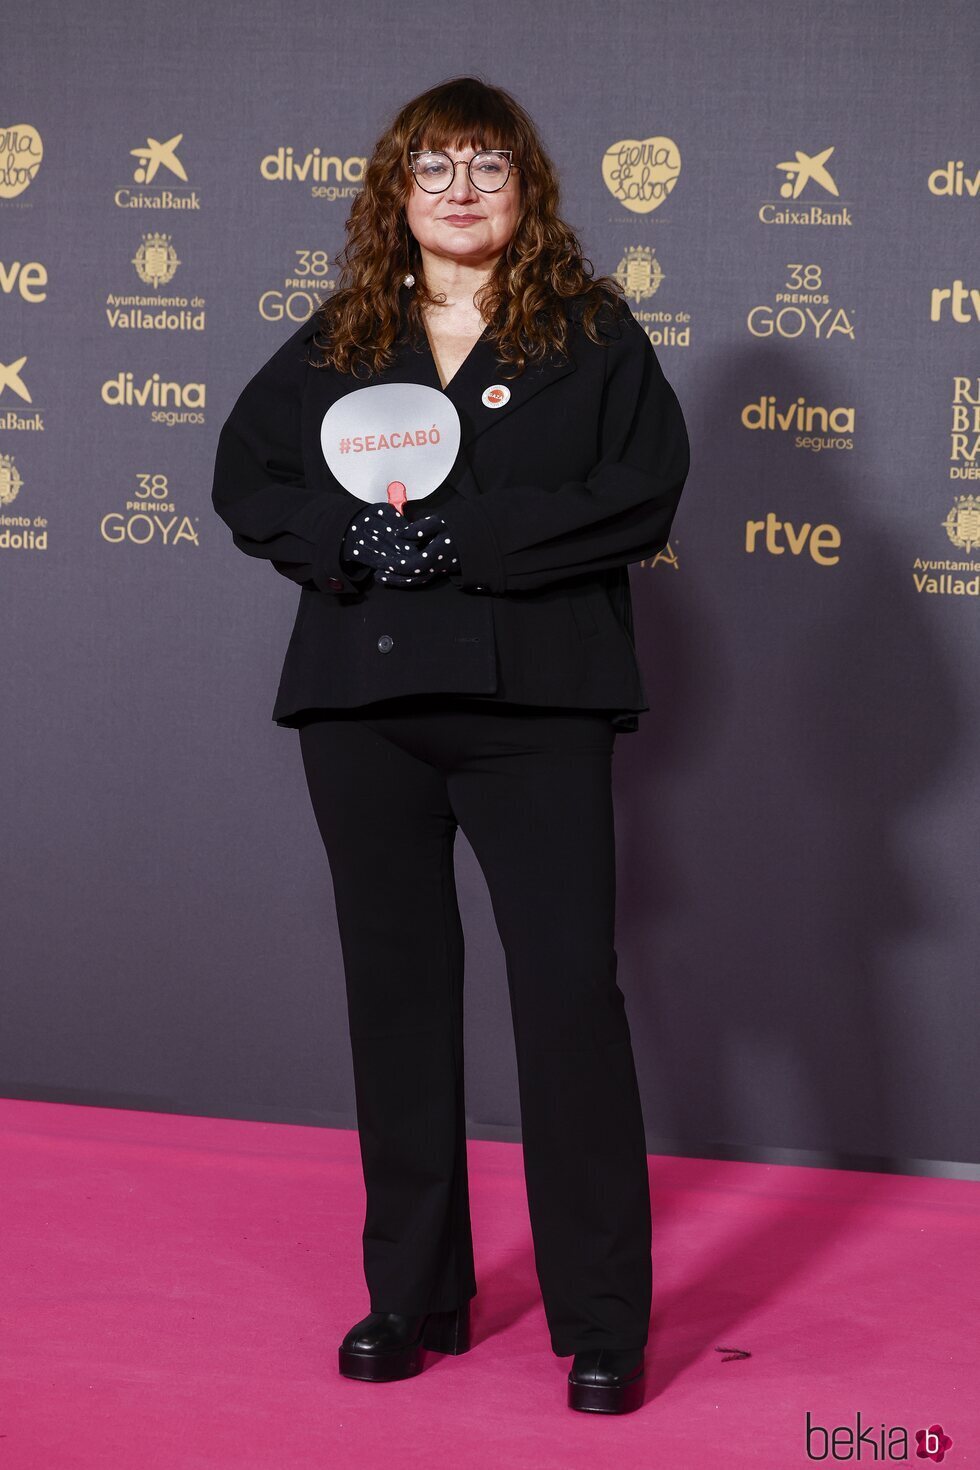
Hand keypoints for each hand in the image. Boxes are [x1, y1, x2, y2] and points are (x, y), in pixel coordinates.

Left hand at [341, 505, 459, 587]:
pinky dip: (410, 578)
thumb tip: (399, 534)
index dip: (397, 566)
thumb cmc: (459, 526)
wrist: (480, 535)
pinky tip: (400, 575)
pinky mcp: (442, 570)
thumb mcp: (439, 521)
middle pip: (414, 579)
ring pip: (419, 581)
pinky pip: (424, 578)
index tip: (383, 562)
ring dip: (400, 581)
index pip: (413, 566)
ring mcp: (441, 570)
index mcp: (437, 555)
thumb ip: (418, 528)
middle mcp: (439, 567)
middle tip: (378, 576)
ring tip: (384, 578)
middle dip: (395, 579)